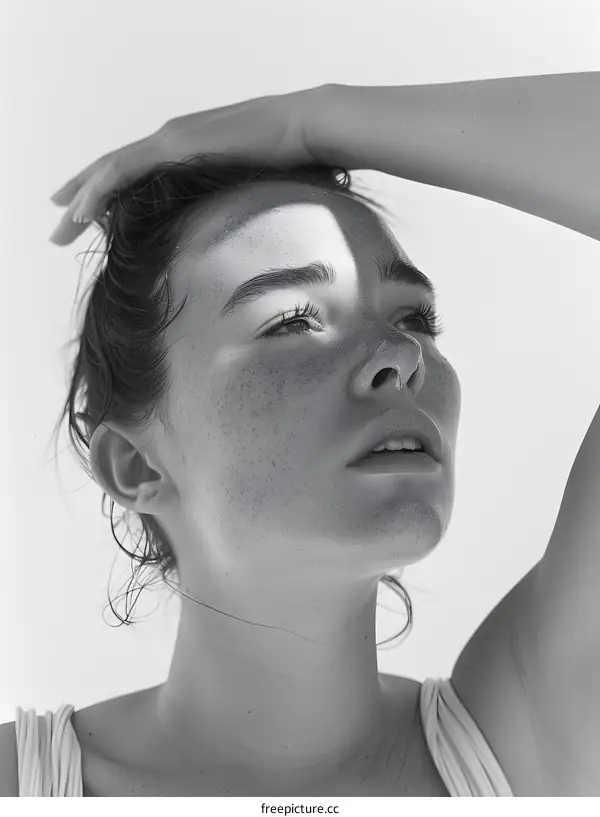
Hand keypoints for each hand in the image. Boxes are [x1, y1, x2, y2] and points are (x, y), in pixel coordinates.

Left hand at [49, 85, 326, 245]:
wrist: (306, 128)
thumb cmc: (288, 157)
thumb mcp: (248, 183)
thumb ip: (227, 197)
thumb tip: (224, 228)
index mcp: (186, 146)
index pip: (134, 169)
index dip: (105, 189)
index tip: (86, 212)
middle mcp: (170, 138)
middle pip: (113, 169)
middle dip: (82, 195)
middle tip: (58, 222)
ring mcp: (171, 138)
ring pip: (111, 169)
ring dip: (82, 197)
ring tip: (60, 224)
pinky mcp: (176, 145)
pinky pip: (125, 169)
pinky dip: (99, 189)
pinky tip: (82, 210)